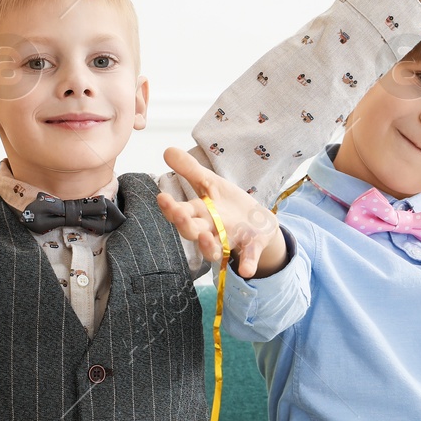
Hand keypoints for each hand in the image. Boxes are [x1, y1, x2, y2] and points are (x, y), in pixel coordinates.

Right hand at [158, 147, 285, 278]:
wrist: (258, 223)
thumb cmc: (228, 205)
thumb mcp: (211, 183)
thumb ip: (190, 170)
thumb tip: (167, 150)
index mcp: (201, 213)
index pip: (181, 212)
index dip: (171, 207)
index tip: (162, 197)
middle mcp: (211, 230)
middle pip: (192, 231)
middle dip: (184, 223)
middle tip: (178, 213)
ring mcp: (230, 240)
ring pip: (213, 248)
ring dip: (207, 246)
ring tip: (203, 237)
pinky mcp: (250, 247)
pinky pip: (247, 257)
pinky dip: (246, 263)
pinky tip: (246, 270)